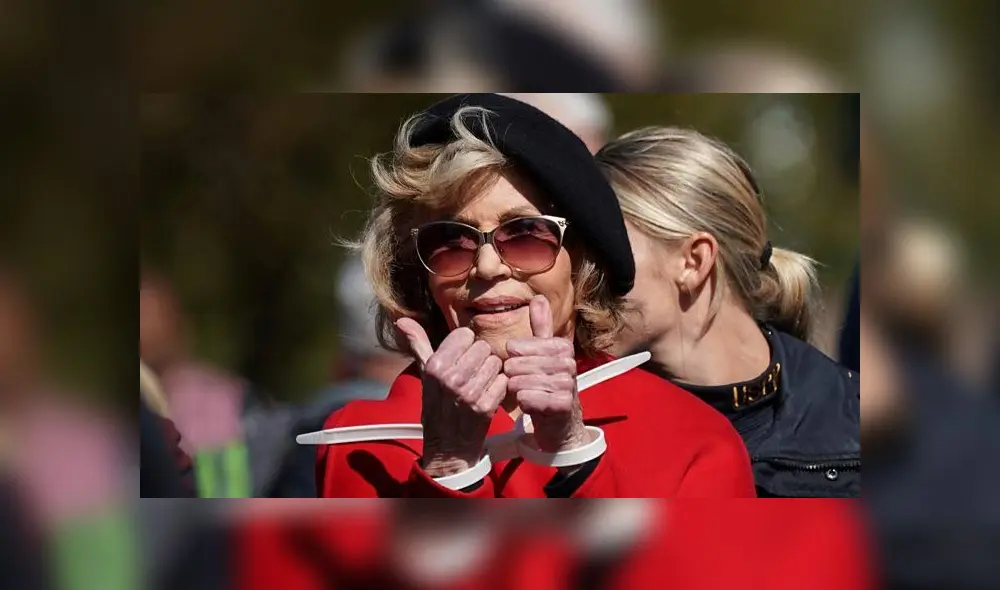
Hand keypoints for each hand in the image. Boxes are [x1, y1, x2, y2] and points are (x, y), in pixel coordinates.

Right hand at [395, 318, 507, 476]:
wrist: (447, 445)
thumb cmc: (437, 403)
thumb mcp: (424, 372)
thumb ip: (418, 343)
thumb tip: (402, 319)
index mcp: (435, 366)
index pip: (465, 334)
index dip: (466, 345)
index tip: (460, 357)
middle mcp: (451, 378)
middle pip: (483, 346)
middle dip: (480, 357)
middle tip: (471, 372)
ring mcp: (469, 394)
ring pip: (495, 362)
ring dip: (490, 372)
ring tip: (479, 383)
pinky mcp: (486, 407)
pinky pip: (503, 381)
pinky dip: (499, 387)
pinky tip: (488, 394)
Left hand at [504, 295, 587, 453]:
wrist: (559, 422)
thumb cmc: (546, 384)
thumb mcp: (542, 353)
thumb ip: (541, 327)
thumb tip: (539, 297)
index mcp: (562, 347)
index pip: (521, 347)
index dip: (513, 357)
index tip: (516, 363)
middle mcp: (568, 363)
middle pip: (519, 365)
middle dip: (512, 375)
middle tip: (516, 382)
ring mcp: (568, 384)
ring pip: (522, 382)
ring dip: (516, 389)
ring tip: (521, 392)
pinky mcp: (563, 404)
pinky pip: (529, 398)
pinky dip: (524, 402)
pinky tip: (528, 403)